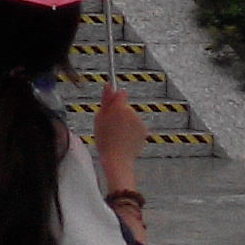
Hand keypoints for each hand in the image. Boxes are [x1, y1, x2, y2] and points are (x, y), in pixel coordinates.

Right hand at [94, 78, 145, 209]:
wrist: (117, 160)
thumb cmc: (105, 141)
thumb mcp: (99, 119)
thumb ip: (106, 100)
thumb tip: (109, 84)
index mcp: (119, 108)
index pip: (120, 93)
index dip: (115, 98)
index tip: (111, 104)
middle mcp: (131, 112)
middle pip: (125, 106)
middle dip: (119, 113)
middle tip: (110, 126)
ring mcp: (139, 121)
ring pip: (131, 117)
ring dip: (126, 123)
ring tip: (118, 135)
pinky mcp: (145, 129)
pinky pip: (137, 125)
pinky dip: (132, 130)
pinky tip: (126, 139)